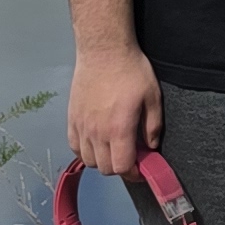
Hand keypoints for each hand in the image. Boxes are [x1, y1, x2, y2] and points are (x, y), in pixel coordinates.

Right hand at [68, 41, 162, 174]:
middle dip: (120, 168)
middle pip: (105, 168)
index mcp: (119, 129)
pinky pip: (74, 147)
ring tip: (113, 148)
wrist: (104, 51)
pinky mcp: (71, 119)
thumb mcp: (153, 96)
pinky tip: (95, 142)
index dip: (133, 173)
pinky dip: (85, 151)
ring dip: (102, 160)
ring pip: (88, 160)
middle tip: (130, 156)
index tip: (141, 169)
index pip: (121, 168)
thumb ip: (153, 126)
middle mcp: (97, 133)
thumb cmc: (132, 71)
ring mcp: (81, 127)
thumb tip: (151, 147)